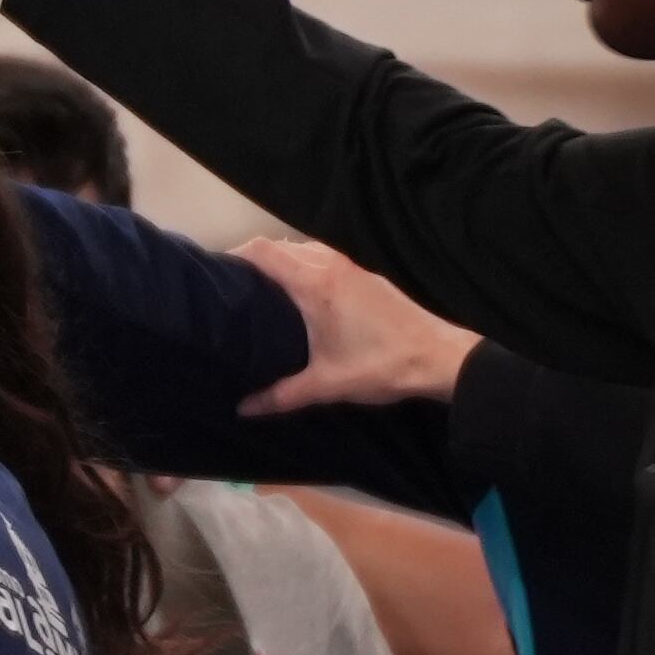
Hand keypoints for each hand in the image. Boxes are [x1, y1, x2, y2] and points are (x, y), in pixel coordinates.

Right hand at [234, 237, 481, 413]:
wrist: (440, 358)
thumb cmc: (381, 366)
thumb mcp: (325, 385)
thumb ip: (279, 396)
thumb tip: (242, 409)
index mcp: (316, 285)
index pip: (263, 252)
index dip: (234, 256)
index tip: (214, 274)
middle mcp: (332, 266)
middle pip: (280, 246)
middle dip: (252, 259)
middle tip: (231, 286)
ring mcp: (352, 268)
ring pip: (304, 249)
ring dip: (280, 260)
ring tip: (261, 289)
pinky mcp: (367, 276)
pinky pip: (323, 258)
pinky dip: (303, 266)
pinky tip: (301, 296)